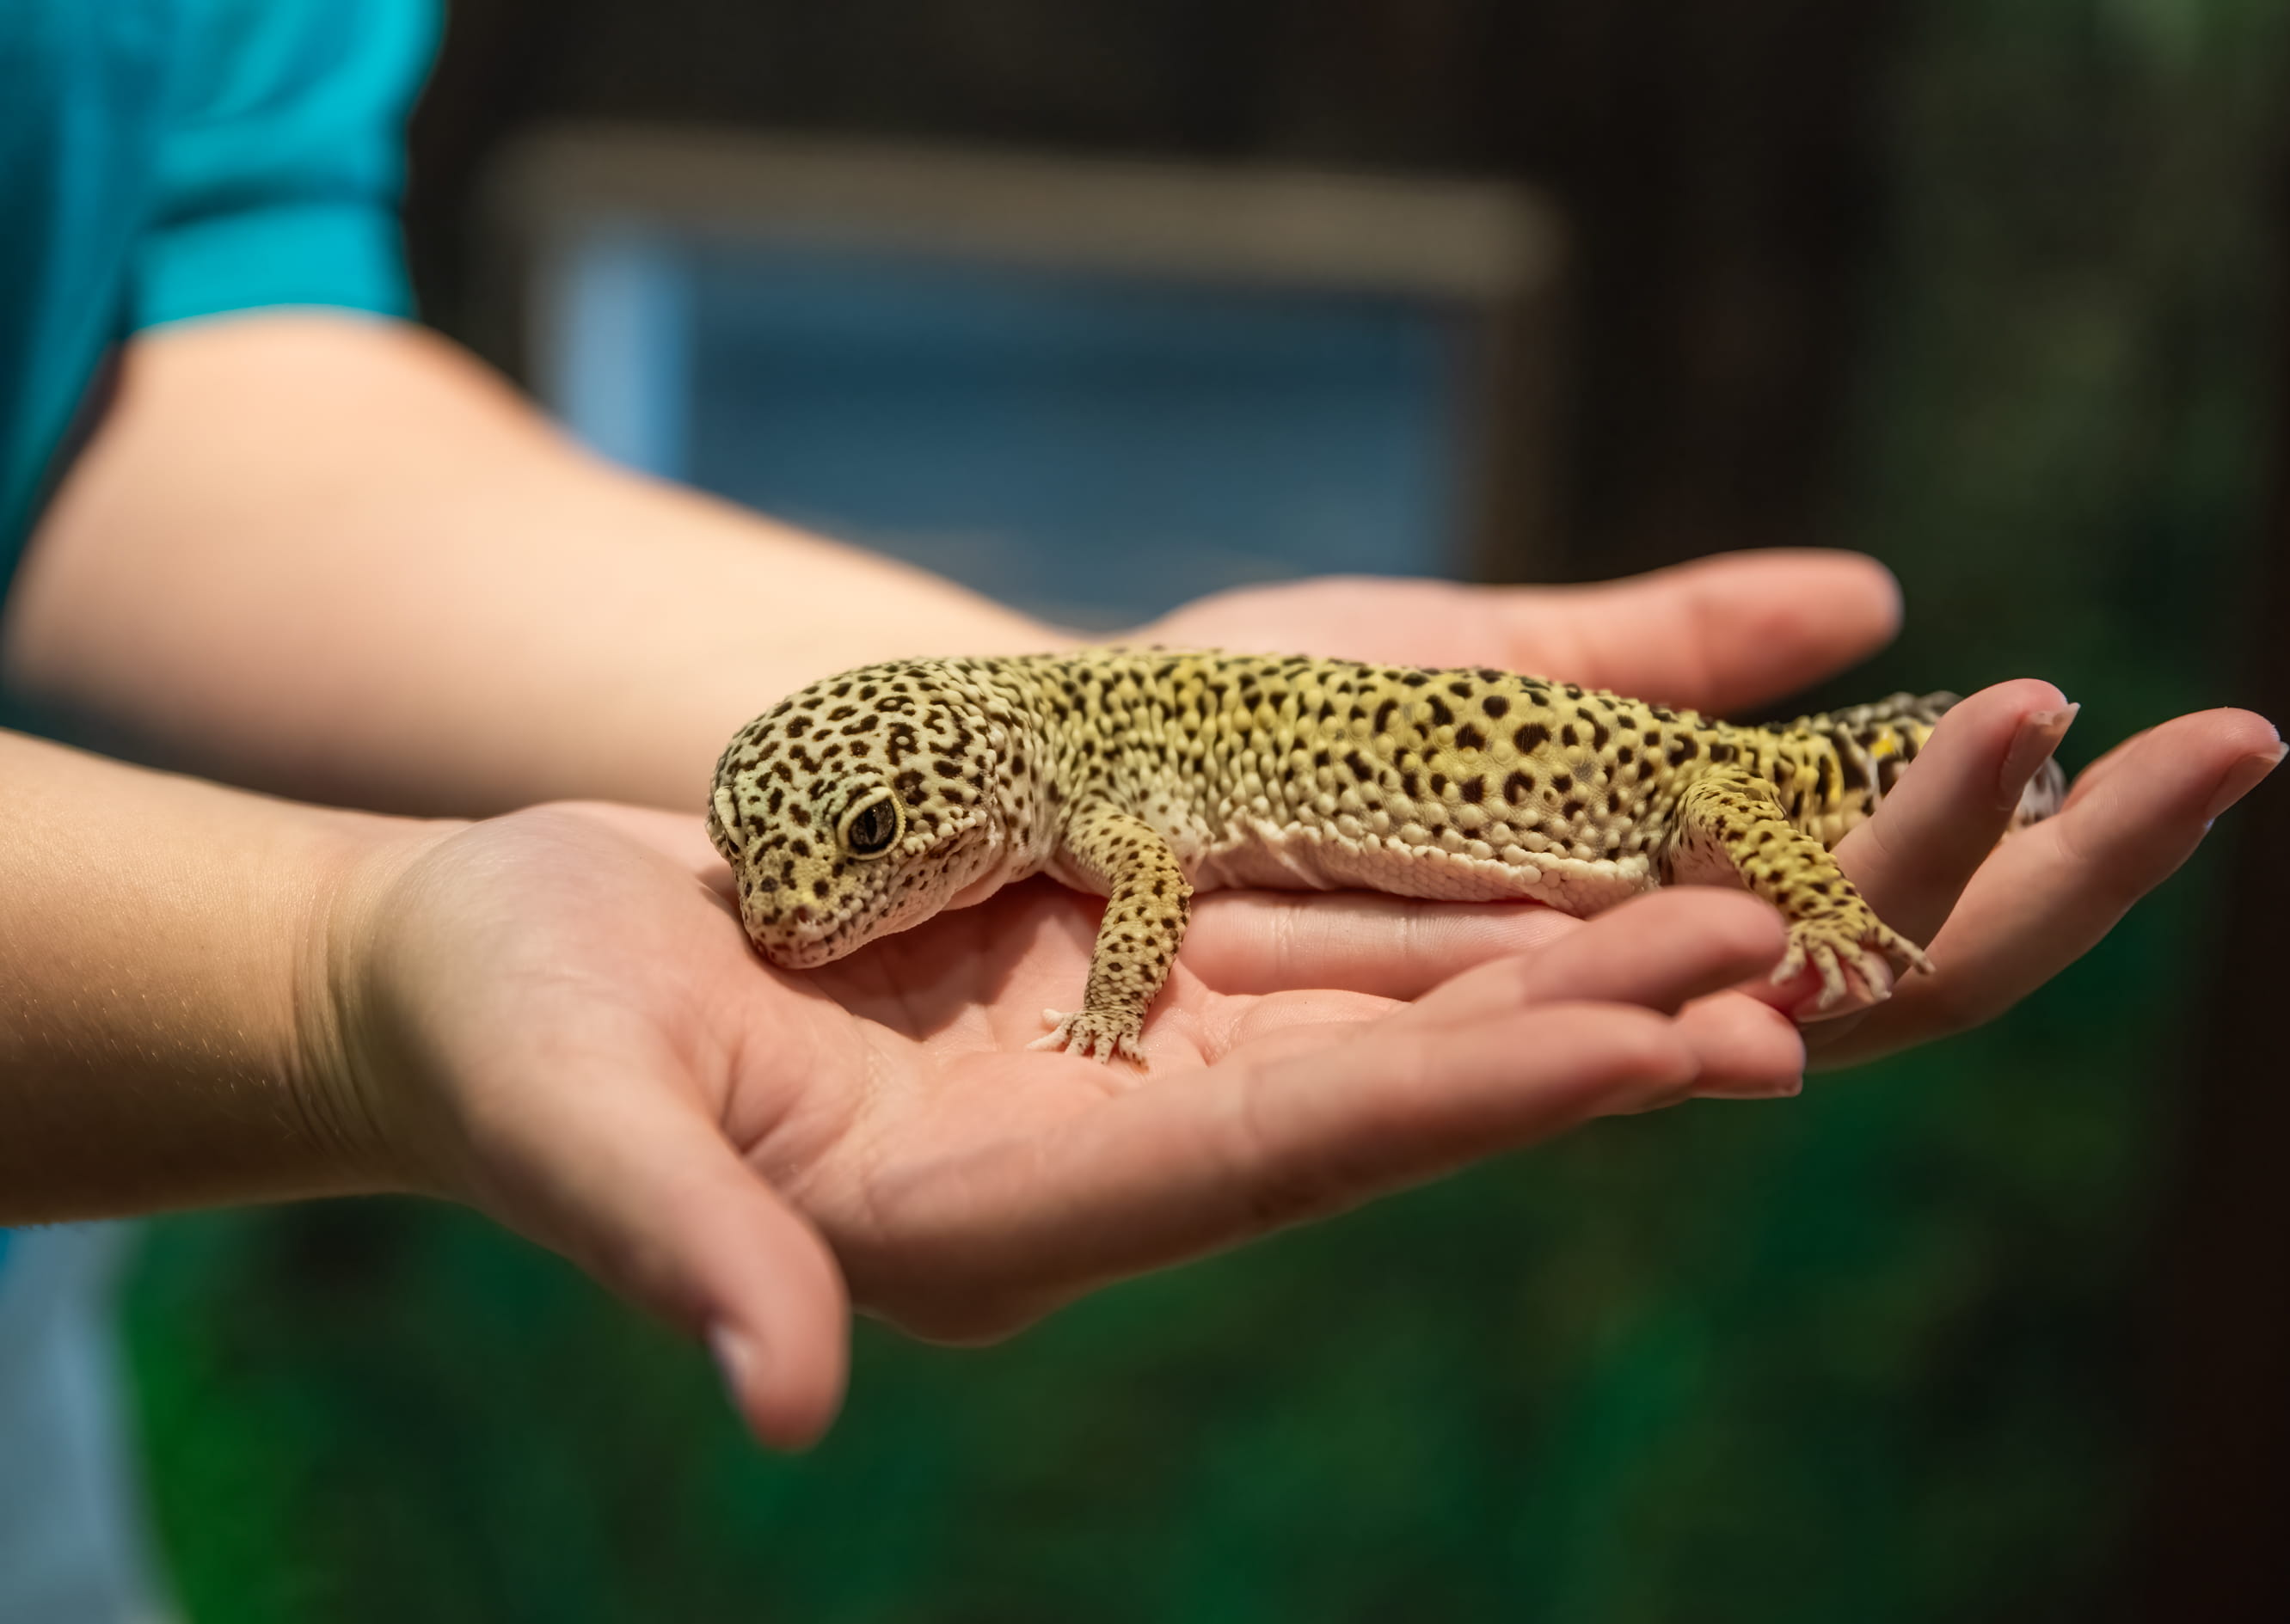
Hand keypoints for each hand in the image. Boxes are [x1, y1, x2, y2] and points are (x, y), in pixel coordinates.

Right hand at [319, 805, 1800, 1450]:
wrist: (503, 969)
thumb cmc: (506, 1036)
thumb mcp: (573, 1117)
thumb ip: (684, 1248)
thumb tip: (786, 1402)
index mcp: (981, 1212)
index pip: (1264, 1161)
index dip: (1456, 1102)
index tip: (1645, 1045)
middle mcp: (1084, 1160)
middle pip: (1371, 1104)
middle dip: (1570, 1043)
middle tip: (1777, 985)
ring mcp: (1105, 1075)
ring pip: (1368, 1025)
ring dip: (1545, 973)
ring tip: (1738, 918)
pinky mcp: (1099, 992)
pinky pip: (1301, 952)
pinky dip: (1439, 916)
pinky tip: (1566, 864)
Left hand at [1141, 549, 2283, 1066]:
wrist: (1002, 771)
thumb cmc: (1227, 720)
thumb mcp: (1458, 669)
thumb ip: (1652, 655)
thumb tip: (1870, 597)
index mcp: (1612, 885)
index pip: (1861, 878)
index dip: (2013, 818)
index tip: (2189, 728)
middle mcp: (1552, 988)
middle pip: (1824, 975)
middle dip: (1997, 871)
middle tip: (2201, 764)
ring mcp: (1425, 1059)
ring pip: (1669, 1036)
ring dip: (1834, 955)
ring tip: (1984, 869)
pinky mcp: (1257, 1124)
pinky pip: (1444, 1091)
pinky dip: (1584, 1046)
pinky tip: (1722, 1017)